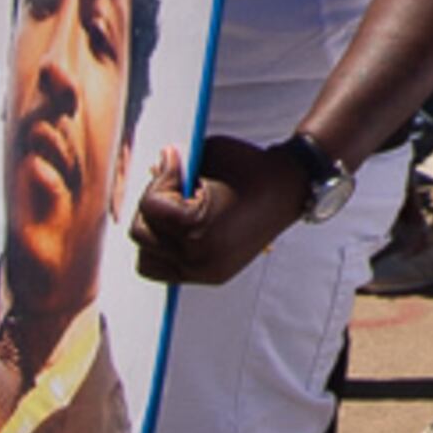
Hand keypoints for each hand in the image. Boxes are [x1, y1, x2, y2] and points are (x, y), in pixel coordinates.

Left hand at [131, 135, 305, 287]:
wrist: (289, 189)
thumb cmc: (251, 168)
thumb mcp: (208, 155)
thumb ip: (174, 167)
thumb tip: (151, 174)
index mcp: (199, 227)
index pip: (150, 207)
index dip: (160, 180)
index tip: (175, 163)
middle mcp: (200, 257)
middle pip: (142, 235)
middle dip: (154, 207)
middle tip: (176, 188)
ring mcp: (205, 271)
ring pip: (147, 259)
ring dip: (155, 233)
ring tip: (174, 213)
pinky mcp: (211, 276)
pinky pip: (167, 270)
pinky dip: (166, 251)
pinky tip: (181, 230)